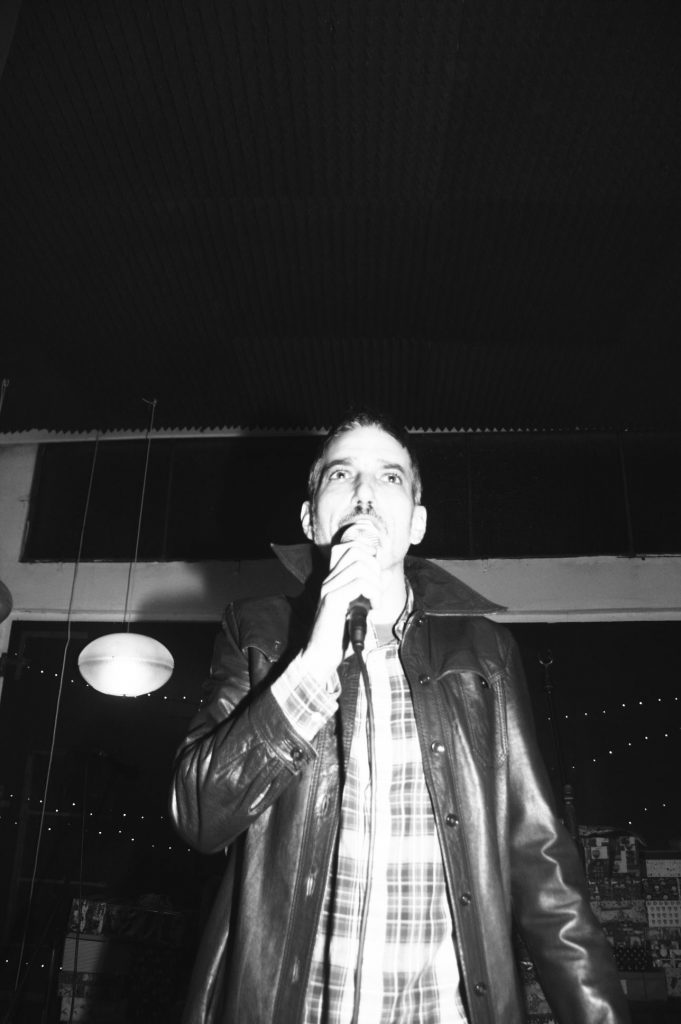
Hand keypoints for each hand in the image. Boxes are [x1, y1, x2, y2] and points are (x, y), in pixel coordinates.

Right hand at [301, 525, 379, 677]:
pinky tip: (372, 608)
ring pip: (361, 567)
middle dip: (375, 568)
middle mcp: (329, 580)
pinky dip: (374, 594)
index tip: (376, 576)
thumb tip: (387, 575)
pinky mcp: (332, 600)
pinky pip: (360, 584)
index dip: (368, 555)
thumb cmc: (338, 636)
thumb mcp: (360, 609)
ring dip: (376, 584)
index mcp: (333, 580)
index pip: (350, 548)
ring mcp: (329, 588)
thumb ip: (372, 590)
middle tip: (376, 589)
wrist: (320, 656)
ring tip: (374, 601)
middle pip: (357, 552)